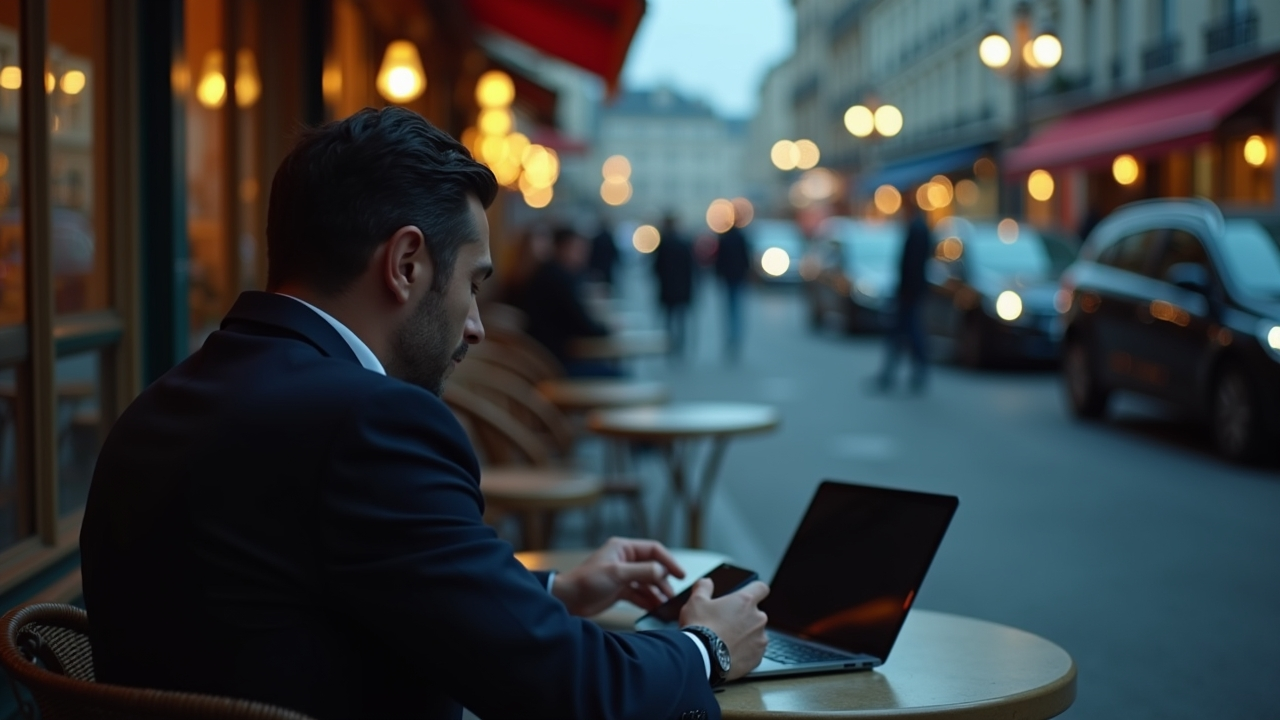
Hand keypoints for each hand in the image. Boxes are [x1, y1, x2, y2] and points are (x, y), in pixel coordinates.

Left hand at [552, 537, 685, 616]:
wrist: (567, 600)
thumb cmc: (587, 582)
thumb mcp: (616, 574)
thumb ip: (642, 571)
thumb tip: (663, 572)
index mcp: (623, 548)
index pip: (653, 550)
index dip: (669, 562)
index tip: (680, 574)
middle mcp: (625, 560)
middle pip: (652, 567)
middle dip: (663, 581)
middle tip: (671, 595)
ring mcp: (623, 575)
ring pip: (647, 582)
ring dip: (656, 592)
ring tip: (664, 604)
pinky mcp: (619, 590)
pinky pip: (639, 593)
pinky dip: (647, 600)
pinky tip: (655, 608)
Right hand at [679, 578, 769, 680]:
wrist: (701, 658)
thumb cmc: (700, 628)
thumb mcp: (696, 601)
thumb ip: (704, 587)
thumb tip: (706, 582)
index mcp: (745, 601)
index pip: (761, 588)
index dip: (754, 590)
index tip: (747, 596)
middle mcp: (758, 619)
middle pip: (756, 614)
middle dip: (744, 618)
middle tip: (726, 624)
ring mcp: (760, 639)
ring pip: (756, 633)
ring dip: (745, 636)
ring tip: (727, 642)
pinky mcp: (758, 657)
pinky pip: (754, 651)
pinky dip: (745, 652)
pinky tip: (730, 654)